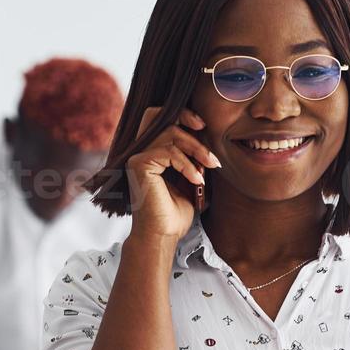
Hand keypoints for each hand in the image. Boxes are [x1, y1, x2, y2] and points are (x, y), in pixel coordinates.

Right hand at [125, 105, 220, 243]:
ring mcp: (137, 157)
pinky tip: (197, 179)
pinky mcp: (139, 164)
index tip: (203, 127)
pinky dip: (188, 164)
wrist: (164, 235)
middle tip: (205, 129)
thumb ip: (194, 156)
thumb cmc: (176, 212)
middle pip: (158, 115)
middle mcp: (140, 151)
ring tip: (211, 165)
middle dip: (184, 116)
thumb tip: (212, 136)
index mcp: (150, 151)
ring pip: (170, 133)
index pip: (160, 118)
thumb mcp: (191, 177)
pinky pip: (169, 151)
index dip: (182, 114)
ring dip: (196, 147)